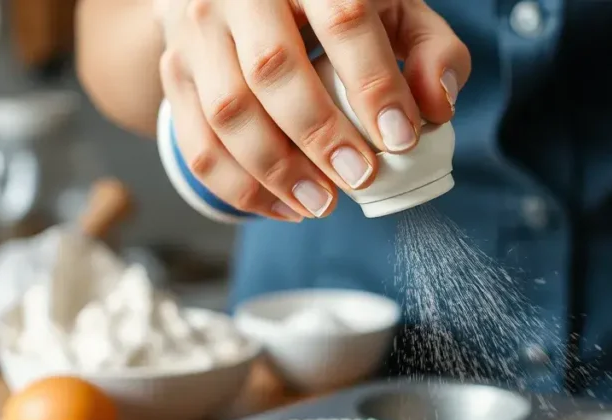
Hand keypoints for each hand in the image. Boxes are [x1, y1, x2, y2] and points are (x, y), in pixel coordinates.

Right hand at [155, 0, 469, 220]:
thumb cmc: (336, 5)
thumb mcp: (393, 10)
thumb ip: (430, 51)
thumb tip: (437, 108)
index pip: (343, 20)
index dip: (374, 85)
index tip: (401, 138)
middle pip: (272, 69)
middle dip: (320, 136)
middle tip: (361, 177)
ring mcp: (198, 30)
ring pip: (228, 111)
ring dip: (277, 172)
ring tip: (322, 204)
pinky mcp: (174, 70)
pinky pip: (196, 141)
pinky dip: (240, 187)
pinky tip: (284, 208)